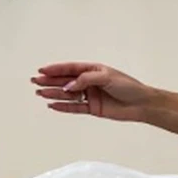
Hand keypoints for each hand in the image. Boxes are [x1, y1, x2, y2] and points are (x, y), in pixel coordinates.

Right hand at [31, 62, 153, 120]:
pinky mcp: (93, 108)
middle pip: (66, 81)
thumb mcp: (107, 77)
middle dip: (50, 81)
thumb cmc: (128, 87)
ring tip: (40, 93)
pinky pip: (75, 108)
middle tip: (35, 81)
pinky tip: (53, 105)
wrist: (141, 104)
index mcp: (93, 69)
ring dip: (54, 93)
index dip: (56, 69)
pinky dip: (64, 107)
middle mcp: (89, 82)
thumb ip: (86, 80)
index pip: (70, 68)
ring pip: (68, 94)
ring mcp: (90, 95)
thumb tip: (69, 86)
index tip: (42, 70)